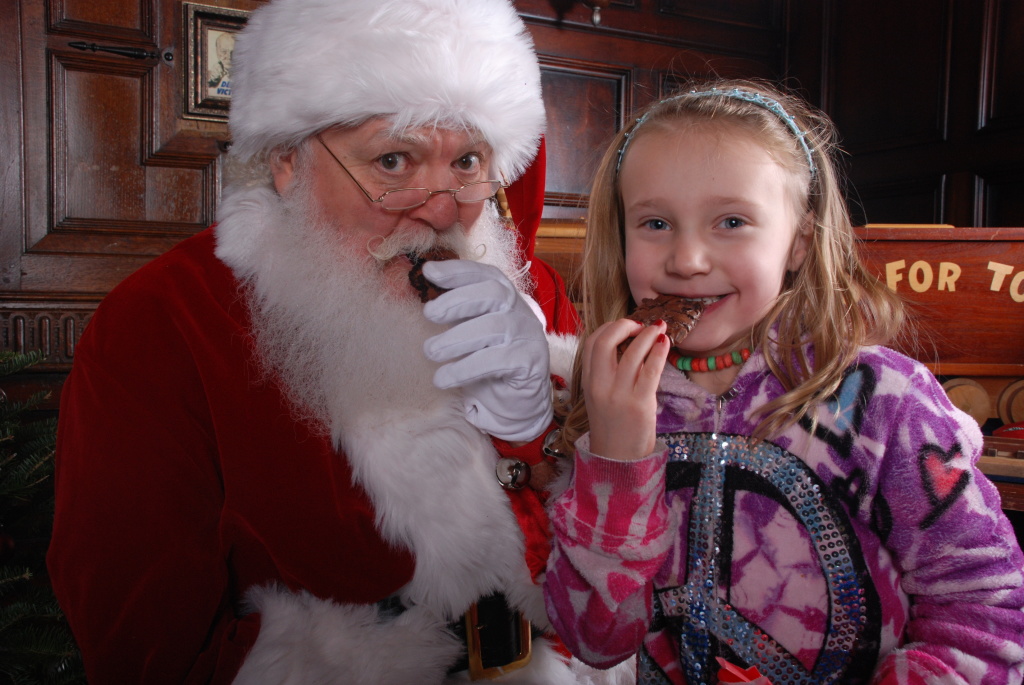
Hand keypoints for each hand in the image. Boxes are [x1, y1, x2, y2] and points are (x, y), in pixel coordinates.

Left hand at [421, 260, 552, 441]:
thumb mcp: (468, 330)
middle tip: (428, 314)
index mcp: (506, 298)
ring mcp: (528, 336)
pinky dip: (465, 369)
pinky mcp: (531, 363)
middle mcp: (520, 312)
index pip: (485, 275)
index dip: (458, 270)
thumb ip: (454, 309)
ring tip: (430, 351)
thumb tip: (427, 281)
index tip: (429, 272)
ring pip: (493, 328)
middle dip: (456, 300)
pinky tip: (443, 378)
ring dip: (455, 339)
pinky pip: (496, 361)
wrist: (513, 401)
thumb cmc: (486, 361)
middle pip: (493, 293)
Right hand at [583, 318, 668, 460]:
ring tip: (659, 328)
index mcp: (588, 381)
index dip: (610, 327)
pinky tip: (665, 343)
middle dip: (625, 325)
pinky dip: (659, 352)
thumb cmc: (614, 426)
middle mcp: (600, 385)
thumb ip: (607, 373)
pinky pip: (650, 370)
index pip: (593, 342)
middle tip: (641, 325)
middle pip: (607, 340)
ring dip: (647, 334)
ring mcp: (619, 394)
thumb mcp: (601, 397)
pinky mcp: (639, 403)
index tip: (627, 326)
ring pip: (632, 352)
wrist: (617, 460)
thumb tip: (629, 345)